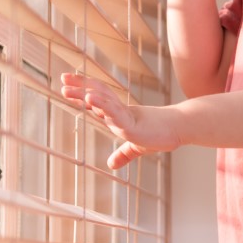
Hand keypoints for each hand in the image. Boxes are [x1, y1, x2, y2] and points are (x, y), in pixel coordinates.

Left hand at [60, 72, 179, 168]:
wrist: (180, 129)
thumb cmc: (160, 134)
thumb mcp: (137, 148)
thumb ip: (124, 154)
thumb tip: (112, 164)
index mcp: (118, 115)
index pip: (97, 101)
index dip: (81, 93)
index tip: (66, 86)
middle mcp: (119, 111)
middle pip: (96, 94)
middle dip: (79, 87)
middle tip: (62, 78)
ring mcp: (124, 115)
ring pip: (102, 100)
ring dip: (84, 93)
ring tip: (67, 88)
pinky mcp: (131, 123)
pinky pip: (114, 112)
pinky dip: (101, 104)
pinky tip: (90, 98)